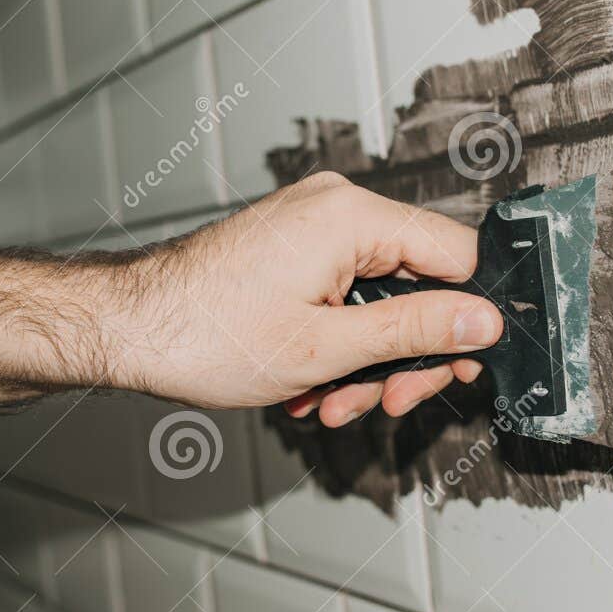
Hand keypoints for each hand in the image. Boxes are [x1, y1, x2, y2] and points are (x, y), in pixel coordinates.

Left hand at [105, 172, 503, 425]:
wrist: (128, 329)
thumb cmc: (206, 334)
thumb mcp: (328, 348)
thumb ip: (415, 330)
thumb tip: (483, 322)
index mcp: (352, 216)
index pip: (457, 254)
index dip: (467, 317)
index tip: (459, 366)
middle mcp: (336, 208)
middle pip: (421, 281)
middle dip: (406, 352)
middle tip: (390, 400)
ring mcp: (312, 227)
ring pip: (381, 298)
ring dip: (367, 361)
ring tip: (330, 403)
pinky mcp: (293, 248)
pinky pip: (345, 295)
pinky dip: (338, 345)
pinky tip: (310, 387)